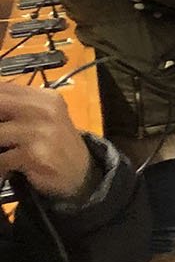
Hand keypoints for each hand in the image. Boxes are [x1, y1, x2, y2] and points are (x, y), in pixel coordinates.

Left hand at [0, 87, 93, 201]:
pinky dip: (2, 164)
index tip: (1, 118)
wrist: (80, 173)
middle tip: (2, 135)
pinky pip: (1, 158)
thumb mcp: (42, 117)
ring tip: (7, 150)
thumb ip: (16, 106)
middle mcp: (46, 110)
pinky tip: (11, 165)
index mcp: (45, 98)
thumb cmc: (54, 143)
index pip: (3, 89)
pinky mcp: (35, 156)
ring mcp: (42, 133)